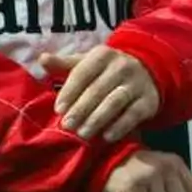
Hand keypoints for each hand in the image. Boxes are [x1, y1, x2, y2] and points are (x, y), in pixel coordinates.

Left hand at [41, 45, 159, 141]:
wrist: (147, 71)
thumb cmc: (106, 71)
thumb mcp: (87, 63)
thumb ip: (64, 64)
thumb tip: (42, 59)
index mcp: (103, 55)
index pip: (82, 72)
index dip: (69, 91)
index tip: (58, 109)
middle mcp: (122, 66)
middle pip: (97, 89)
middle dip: (81, 109)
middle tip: (67, 126)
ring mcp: (137, 83)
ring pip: (115, 101)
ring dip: (97, 119)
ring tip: (83, 134)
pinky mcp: (148, 100)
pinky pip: (133, 114)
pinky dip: (120, 126)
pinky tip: (106, 137)